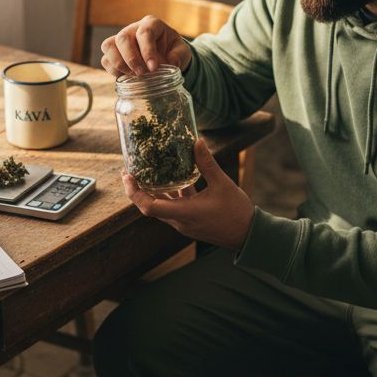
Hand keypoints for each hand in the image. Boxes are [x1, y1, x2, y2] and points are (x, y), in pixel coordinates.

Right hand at [100, 15, 191, 76]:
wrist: (165, 55)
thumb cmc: (173, 50)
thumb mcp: (182, 51)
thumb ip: (179, 56)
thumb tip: (172, 64)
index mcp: (152, 24)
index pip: (144, 33)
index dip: (147, 51)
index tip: (154, 68)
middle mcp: (133, 29)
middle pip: (123, 38)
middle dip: (131, 58)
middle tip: (141, 73)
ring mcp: (121, 40)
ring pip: (109, 46)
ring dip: (118, 63)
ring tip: (132, 76)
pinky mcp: (114, 53)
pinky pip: (105, 59)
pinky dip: (113, 70)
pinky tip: (126, 77)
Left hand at [122, 139, 253, 249]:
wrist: (248, 235)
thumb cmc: (236, 212)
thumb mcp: (222, 184)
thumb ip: (207, 163)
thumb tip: (197, 141)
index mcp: (184, 213)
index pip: (149, 206)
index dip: (134, 192)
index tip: (128, 176)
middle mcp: (179, 221)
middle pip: (149, 206)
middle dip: (137, 189)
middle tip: (130, 170)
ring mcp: (184, 223)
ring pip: (161, 207)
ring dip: (152, 192)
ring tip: (145, 172)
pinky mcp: (190, 221)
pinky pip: (173, 207)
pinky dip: (169, 194)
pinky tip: (171, 179)